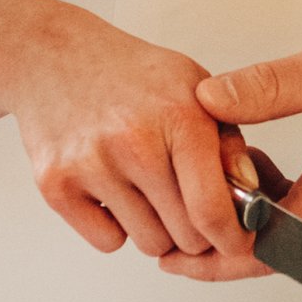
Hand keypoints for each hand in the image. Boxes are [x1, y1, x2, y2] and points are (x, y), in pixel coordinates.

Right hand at [0, 2, 269, 278]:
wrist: (51, 57)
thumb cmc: (131, 77)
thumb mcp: (193, 89)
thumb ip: (228, 143)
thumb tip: (249, 198)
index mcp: (179, 116)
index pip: (212, 209)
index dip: (231, 237)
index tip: (235, 242)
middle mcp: (134, 142)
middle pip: (185, 235)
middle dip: (194, 230)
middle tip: (186, 204)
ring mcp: (91, 165)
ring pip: (148, 244)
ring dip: (156, 228)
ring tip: (147, 188)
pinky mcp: (56, 185)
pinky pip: (108, 241)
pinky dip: (116, 226)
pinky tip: (113, 188)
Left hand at [193, 6, 301, 252]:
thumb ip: (264, 89)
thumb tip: (207, 100)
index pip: (263, 246)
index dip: (213, 247)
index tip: (176, 246)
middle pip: (278, 250)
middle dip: (228, 231)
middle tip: (184, 217)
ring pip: (300, 239)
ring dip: (261, 214)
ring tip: (232, 169)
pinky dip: (291, 206)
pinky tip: (272, 168)